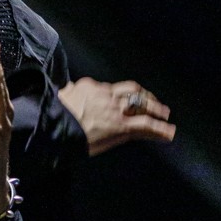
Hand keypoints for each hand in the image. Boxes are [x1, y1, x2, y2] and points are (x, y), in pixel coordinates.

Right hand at [58, 76, 174, 156]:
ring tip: (165, 114)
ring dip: (155, 108)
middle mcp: (106, 94)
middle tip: (152, 101)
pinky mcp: (121, 125)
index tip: (122, 99)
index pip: (109, 89)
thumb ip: (65, 95)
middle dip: (143, 95)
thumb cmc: (51, 115)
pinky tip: (169, 133)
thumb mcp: (57, 98)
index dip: (119, 95)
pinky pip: (145, 125)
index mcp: (89, 88)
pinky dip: (160, 129)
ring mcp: (115, 109)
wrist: (54, 124)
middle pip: (130, 90)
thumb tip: (63, 92)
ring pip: (141, 104)